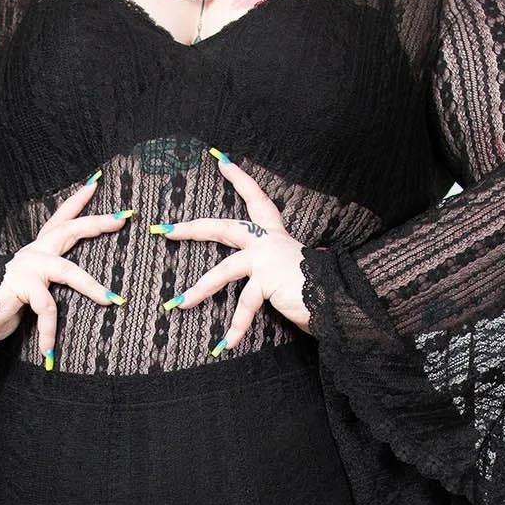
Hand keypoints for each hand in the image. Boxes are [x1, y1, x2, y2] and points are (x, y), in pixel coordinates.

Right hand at [0, 173, 130, 349]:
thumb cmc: (3, 303)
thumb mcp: (34, 290)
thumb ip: (52, 285)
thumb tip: (86, 294)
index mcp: (38, 251)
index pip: (60, 219)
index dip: (78, 201)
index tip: (96, 182)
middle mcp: (34, 254)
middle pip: (69, 230)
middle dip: (96, 223)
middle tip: (122, 218)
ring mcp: (27, 268)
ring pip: (68, 271)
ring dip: (92, 286)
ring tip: (113, 300)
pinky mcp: (21, 287)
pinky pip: (45, 308)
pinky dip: (49, 331)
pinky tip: (50, 351)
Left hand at [151, 151, 309, 350]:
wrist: (339, 299)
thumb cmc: (318, 288)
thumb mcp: (293, 272)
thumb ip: (278, 270)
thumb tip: (271, 279)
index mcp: (275, 236)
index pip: (256, 199)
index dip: (240, 178)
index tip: (221, 160)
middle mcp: (269, 242)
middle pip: (223, 227)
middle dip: (191, 228)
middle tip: (165, 230)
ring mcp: (267, 259)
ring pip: (223, 270)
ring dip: (198, 289)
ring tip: (175, 304)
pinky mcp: (268, 281)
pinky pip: (245, 306)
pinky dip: (235, 328)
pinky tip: (224, 345)